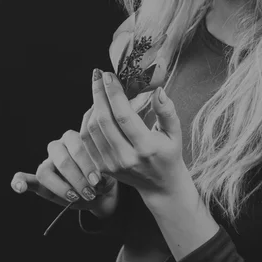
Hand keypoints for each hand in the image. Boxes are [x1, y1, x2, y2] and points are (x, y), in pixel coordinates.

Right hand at [10, 107, 118, 217]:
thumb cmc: (103, 176)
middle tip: (90, 192)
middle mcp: (59, 146)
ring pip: (46, 172)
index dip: (86, 165)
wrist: (102, 191)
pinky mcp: (41, 180)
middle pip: (63, 160)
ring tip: (75, 198)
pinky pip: (27, 178)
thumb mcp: (106, 172)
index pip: (76, 147)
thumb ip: (99, 172)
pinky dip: (20, 181)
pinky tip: (20, 187)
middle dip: (77, 179)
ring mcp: (48, 162)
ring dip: (61, 187)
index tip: (97, 181)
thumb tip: (97, 181)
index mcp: (76, 138)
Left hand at [83, 68, 186, 202]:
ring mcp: (111, 165)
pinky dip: (88, 121)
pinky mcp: (102, 168)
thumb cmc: (169, 154)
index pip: (123, 116)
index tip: (109, 75)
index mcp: (146, 147)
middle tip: (99, 75)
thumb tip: (158, 90)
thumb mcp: (175, 132)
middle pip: (103, 121)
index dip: (113, 94)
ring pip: (91, 130)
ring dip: (92, 106)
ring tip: (99, 90)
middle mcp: (126, 158)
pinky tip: (95, 108)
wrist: (160, 185)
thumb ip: (167, 111)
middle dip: (99, 94)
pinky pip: (87, 141)